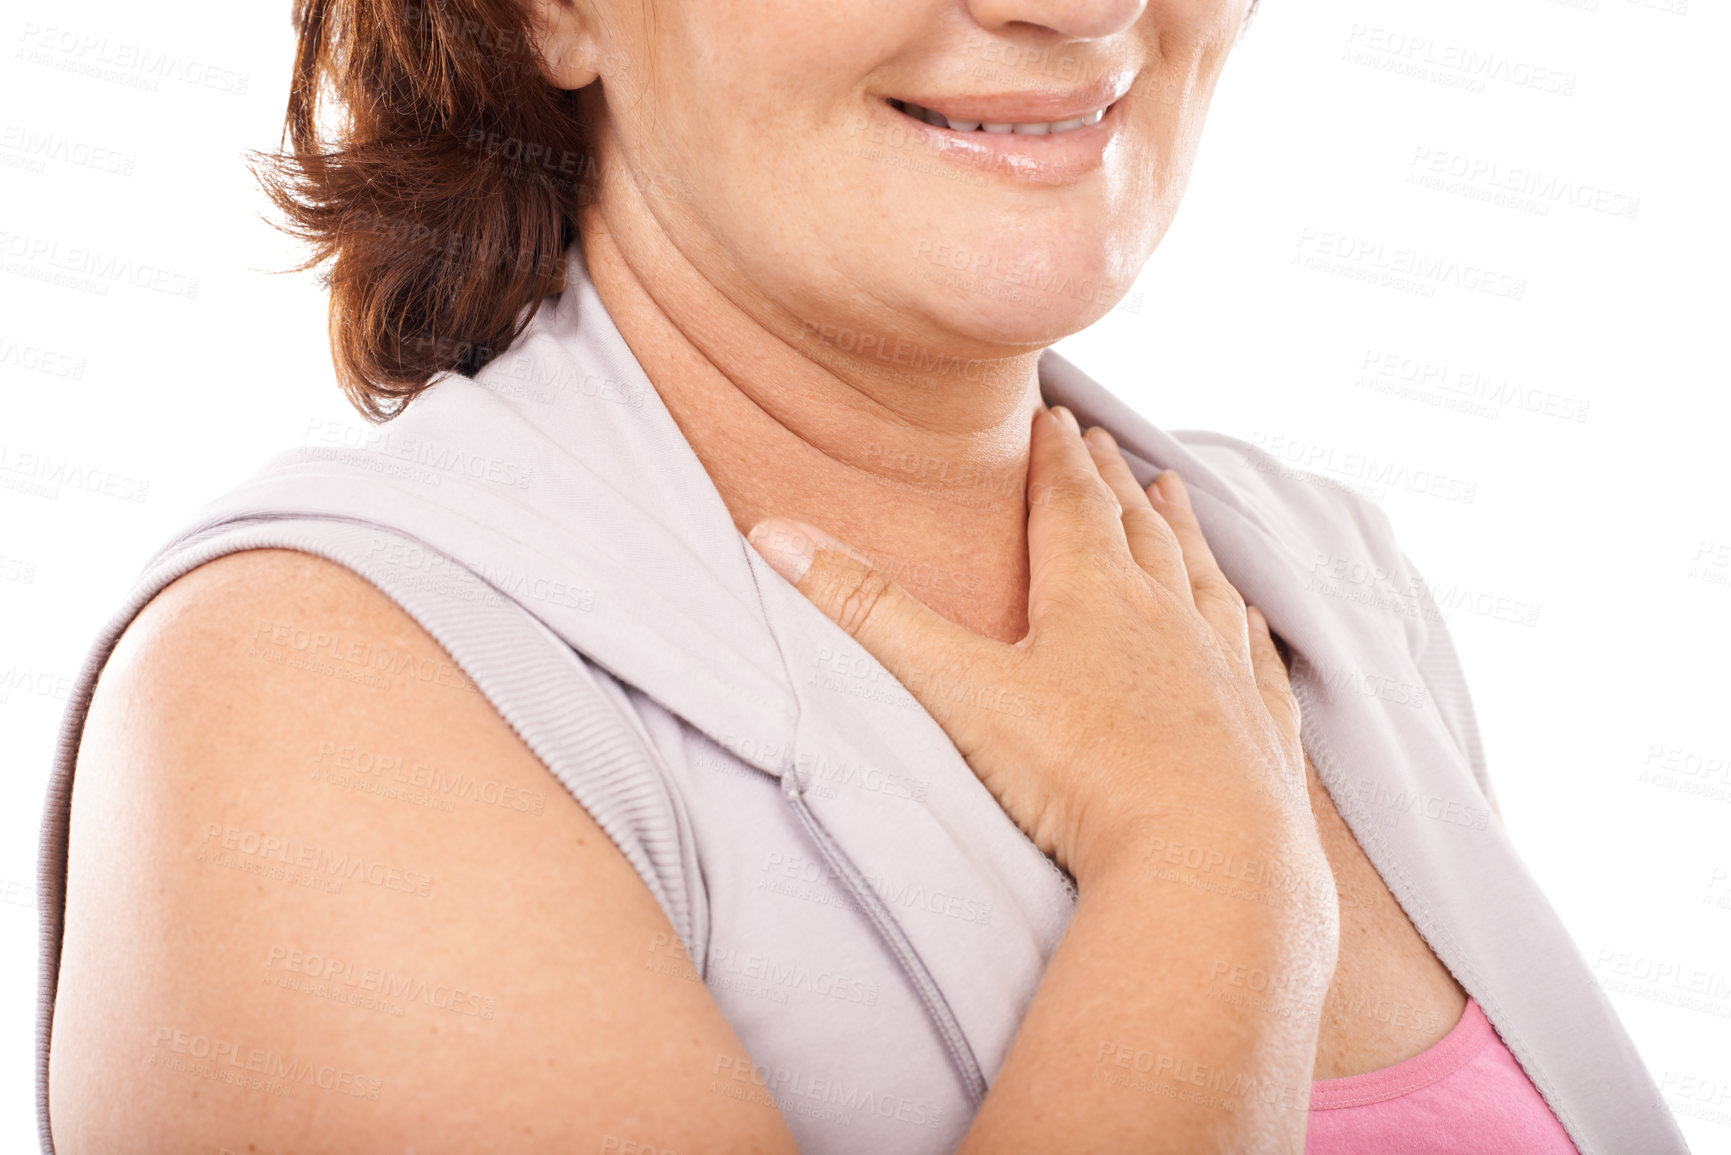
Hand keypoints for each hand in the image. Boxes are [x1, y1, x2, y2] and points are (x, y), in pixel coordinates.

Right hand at [749, 406, 1312, 888]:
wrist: (1206, 859)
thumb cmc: (1080, 773)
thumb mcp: (960, 690)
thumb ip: (871, 614)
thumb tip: (772, 533)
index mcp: (1092, 595)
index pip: (1070, 503)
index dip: (1055, 457)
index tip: (1054, 414)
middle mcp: (1165, 616)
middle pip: (1136, 527)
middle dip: (1112, 479)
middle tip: (1104, 439)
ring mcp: (1222, 670)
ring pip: (1202, 577)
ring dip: (1184, 531)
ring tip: (1176, 491)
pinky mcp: (1261, 729)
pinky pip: (1257, 658)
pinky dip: (1248, 626)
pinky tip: (1250, 618)